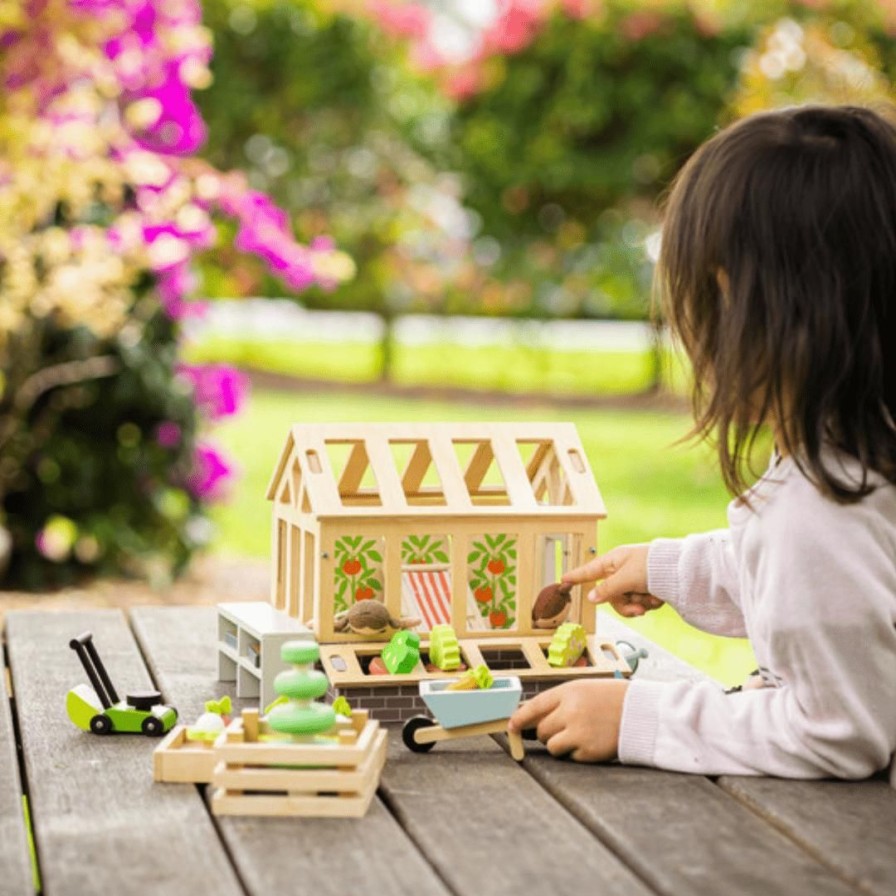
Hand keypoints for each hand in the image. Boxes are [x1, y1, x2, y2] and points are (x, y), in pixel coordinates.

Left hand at [508, 679, 628, 761]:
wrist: (642, 713)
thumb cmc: (611, 699)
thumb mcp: (584, 690)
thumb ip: (560, 701)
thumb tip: (535, 719)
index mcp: (568, 692)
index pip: (535, 706)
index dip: (520, 718)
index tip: (511, 726)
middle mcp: (570, 711)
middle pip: (542, 729)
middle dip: (548, 732)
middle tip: (564, 729)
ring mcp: (579, 732)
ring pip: (552, 746)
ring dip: (560, 744)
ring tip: (580, 735)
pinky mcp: (588, 751)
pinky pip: (570, 756)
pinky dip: (577, 753)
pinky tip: (592, 741)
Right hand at [563, 544, 663, 617]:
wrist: (679, 569)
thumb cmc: (651, 565)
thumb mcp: (626, 578)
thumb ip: (607, 589)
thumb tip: (591, 598)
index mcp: (614, 561)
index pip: (589, 570)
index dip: (577, 576)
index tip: (563, 580)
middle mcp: (622, 570)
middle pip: (611, 595)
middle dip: (626, 605)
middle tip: (638, 609)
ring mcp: (634, 580)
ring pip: (626, 602)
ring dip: (639, 605)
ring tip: (653, 600)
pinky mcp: (646, 588)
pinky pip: (639, 602)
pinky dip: (649, 603)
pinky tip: (659, 597)